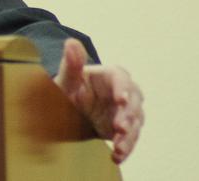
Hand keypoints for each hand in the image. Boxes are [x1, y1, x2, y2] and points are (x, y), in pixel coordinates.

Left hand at [53, 38, 143, 163]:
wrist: (62, 111)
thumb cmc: (65, 90)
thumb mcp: (66, 79)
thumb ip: (70, 63)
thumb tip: (71, 42)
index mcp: (107, 75)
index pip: (121, 77)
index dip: (123, 88)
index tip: (120, 100)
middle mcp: (120, 91)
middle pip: (134, 100)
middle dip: (129, 114)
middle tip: (120, 128)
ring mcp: (124, 110)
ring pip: (135, 121)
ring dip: (129, 135)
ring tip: (118, 147)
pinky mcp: (123, 128)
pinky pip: (130, 138)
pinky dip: (126, 147)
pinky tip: (117, 156)